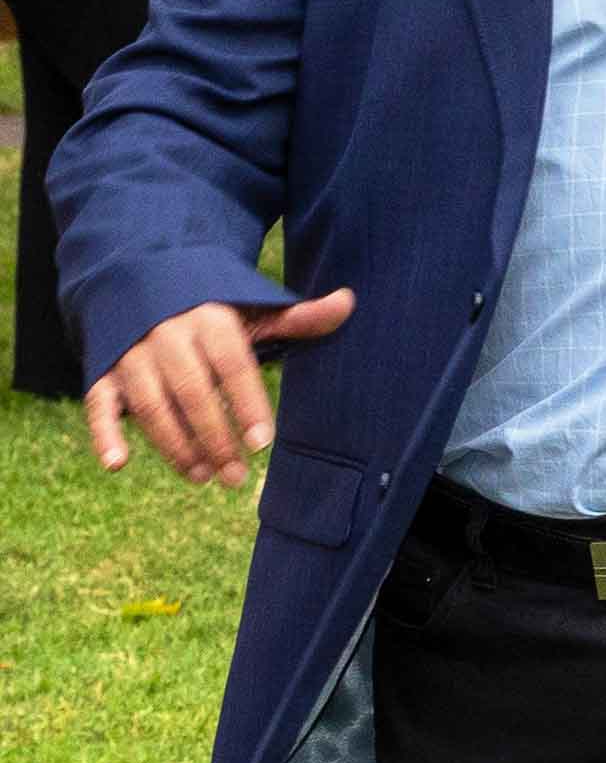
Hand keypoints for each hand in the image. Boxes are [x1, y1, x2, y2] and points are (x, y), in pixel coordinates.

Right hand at [88, 291, 354, 485]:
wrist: (143, 285)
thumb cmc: (211, 310)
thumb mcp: (252, 310)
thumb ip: (296, 317)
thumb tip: (349, 303)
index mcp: (210, 319)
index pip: (232, 364)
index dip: (248, 402)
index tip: (264, 441)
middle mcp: (167, 335)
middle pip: (192, 392)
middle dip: (215, 437)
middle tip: (237, 476)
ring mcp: (131, 356)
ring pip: (152, 405)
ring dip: (175, 446)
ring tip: (203, 477)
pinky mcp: (103, 375)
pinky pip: (100, 405)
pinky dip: (104, 434)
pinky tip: (117, 464)